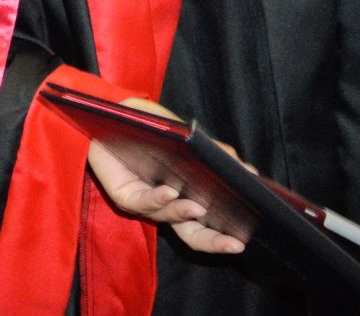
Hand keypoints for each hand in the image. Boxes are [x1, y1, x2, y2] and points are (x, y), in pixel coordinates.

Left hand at [86, 97, 246, 254]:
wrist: (112, 115)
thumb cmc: (151, 128)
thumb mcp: (188, 137)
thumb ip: (214, 153)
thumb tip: (247, 170)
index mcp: (185, 197)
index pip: (208, 226)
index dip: (225, 236)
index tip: (246, 239)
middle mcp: (166, 205)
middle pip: (192, 234)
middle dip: (214, 242)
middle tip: (235, 244)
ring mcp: (145, 201)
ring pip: (168, 217)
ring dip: (184, 213)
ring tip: (199, 206)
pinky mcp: (124, 194)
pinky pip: (142, 201)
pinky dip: (158, 198)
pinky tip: (169, 192)